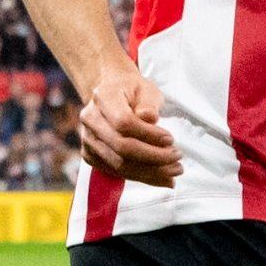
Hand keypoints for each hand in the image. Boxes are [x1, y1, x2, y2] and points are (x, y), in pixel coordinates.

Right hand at [79, 66, 181, 187]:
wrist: (115, 92)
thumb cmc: (133, 90)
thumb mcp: (146, 89)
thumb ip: (149, 103)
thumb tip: (149, 119)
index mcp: (103, 98)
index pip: (123, 122)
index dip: (148, 134)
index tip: (170, 139)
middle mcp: (90, 120)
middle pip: (121, 147)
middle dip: (153, 157)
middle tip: (177, 157)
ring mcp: (88, 139)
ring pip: (119, 165)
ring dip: (151, 172)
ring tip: (175, 170)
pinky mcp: (91, 155)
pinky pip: (117, 172)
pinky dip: (142, 177)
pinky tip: (162, 177)